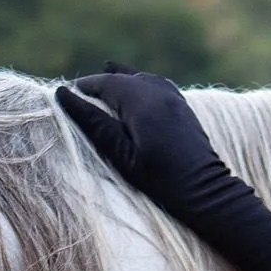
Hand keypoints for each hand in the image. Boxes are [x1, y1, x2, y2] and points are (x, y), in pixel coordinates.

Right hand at [55, 63, 270, 270]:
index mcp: (141, 100)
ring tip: (100, 89)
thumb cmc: (160, 180)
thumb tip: (64, 95)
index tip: (65, 93)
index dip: (84, 86)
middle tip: (79, 95)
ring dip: (119, 83)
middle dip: (100, 84)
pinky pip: (154, 84)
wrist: (206, 191)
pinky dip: (137, 85)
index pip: (105, 82)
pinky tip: (133, 90)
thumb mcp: (121, 156)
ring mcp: (173, 96)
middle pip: (121, 78)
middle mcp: (158, 91)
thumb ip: (94, 124)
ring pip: (139, 78)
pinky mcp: (181, 105)